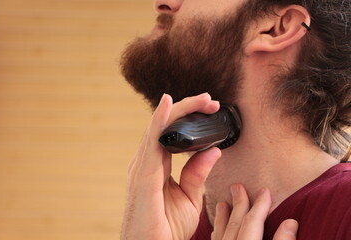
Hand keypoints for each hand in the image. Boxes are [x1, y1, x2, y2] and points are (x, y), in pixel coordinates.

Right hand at [121, 93, 220, 239]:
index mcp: (156, 166)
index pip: (171, 133)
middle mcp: (146, 162)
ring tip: (202, 100)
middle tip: (211, 100)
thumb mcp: (190, 198)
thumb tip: (212, 151)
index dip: (189, 117)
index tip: (211, 108)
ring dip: (180, 110)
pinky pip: (152, 142)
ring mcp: (141, 167)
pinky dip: (160, 121)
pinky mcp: (142, 175)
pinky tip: (168, 104)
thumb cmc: (165, 229)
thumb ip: (197, 173)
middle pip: (165, 126)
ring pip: (159, 128)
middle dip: (189, 109)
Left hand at [212, 184, 297, 239]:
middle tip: (237, 187)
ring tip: (221, 204)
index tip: (264, 191)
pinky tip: (215, 230)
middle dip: (238, 204)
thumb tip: (290, 222)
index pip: (253, 222)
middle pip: (235, 224)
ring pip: (221, 233)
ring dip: (222, 217)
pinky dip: (217, 233)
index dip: (260, 206)